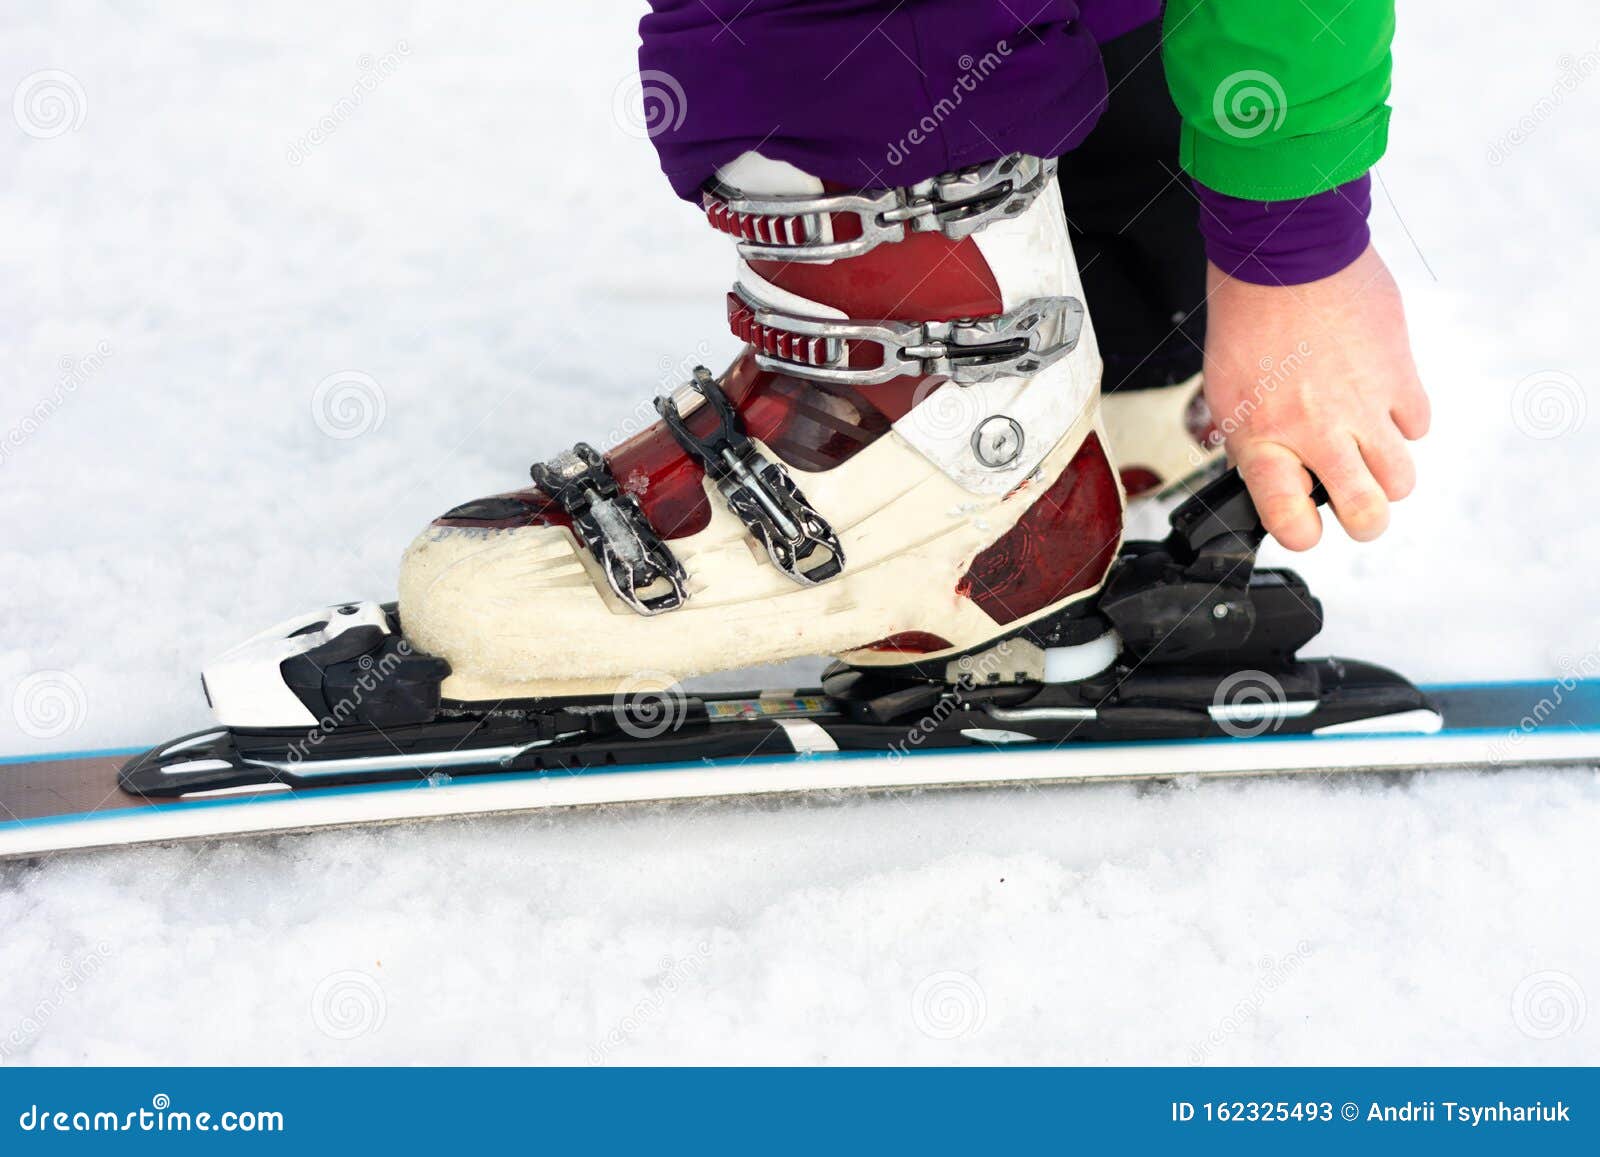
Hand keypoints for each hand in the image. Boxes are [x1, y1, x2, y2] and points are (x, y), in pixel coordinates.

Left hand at [1202, 245, 1429, 549]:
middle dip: (1363, 520)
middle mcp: (1317, 431)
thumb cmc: (1248, 318)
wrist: (1287, 252)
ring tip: (1367, 452)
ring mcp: (1364, 406)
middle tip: (1354, 504)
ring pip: (1401, 480)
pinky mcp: (1401, 375)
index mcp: (1263, 437)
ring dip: (1387, 475)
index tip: (1302, 526)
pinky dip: (1403, 424)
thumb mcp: (1228, 391)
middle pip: (1367, 514)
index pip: (1289, 520)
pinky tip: (1380, 404)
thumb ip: (1254, 441)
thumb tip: (1270, 478)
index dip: (1300, 533)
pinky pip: (1418, 426)